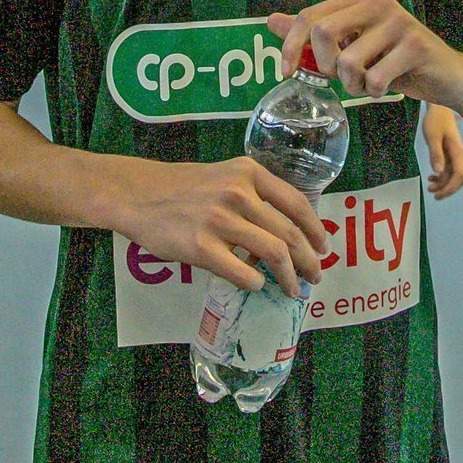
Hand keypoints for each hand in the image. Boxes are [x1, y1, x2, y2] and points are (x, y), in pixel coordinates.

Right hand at [116, 156, 329, 298]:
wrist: (139, 194)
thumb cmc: (184, 187)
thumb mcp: (225, 175)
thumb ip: (255, 195)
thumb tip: (289, 230)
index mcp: (249, 173)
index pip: (297, 204)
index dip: (316, 230)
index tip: (324, 247)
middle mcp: (239, 193)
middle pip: (290, 233)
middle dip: (309, 260)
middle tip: (315, 275)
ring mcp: (220, 220)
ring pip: (274, 254)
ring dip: (290, 277)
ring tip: (293, 288)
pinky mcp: (201, 247)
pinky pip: (243, 273)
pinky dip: (257, 283)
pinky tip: (257, 285)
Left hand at [267, 0, 462, 107]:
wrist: (447, 75)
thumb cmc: (394, 60)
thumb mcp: (351, 46)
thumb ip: (313, 34)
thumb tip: (271, 20)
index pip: (309, 17)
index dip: (290, 46)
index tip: (286, 72)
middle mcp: (378, 2)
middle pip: (323, 34)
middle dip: (325, 67)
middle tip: (344, 78)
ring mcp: (399, 21)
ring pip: (348, 62)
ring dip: (353, 85)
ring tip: (369, 83)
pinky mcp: (416, 44)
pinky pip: (375, 77)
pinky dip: (375, 91)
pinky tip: (387, 86)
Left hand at [422, 104, 462, 198]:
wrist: (439, 108)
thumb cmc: (436, 120)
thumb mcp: (433, 137)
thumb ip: (436, 154)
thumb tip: (438, 172)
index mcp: (458, 153)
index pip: (459, 177)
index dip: (450, 188)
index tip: (438, 194)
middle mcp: (459, 156)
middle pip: (459, 179)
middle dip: (447, 189)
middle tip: (434, 195)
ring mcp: (455, 155)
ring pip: (453, 176)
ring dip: (443, 184)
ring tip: (429, 187)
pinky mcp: (450, 153)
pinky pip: (449, 170)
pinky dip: (441, 176)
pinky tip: (431, 177)